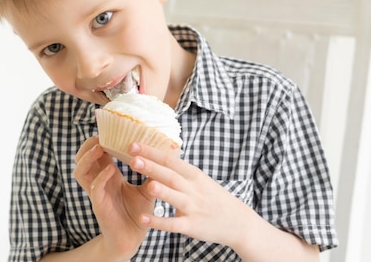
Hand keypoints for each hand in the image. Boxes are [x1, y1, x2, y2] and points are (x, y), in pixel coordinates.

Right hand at [73, 137, 155, 257]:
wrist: (134, 238)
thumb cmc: (139, 213)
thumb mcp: (147, 188)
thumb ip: (151, 172)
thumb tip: (167, 153)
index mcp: (108, 175)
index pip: (97, 153)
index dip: (100, 140)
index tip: (109, 129)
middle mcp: (99, 182)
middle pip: (82, 158)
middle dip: (88, 145)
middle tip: (100, 136)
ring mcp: (97, 193)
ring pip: (80, 171)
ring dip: (88, 158)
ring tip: (100, 147)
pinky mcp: (99, 205)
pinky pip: (94, 188)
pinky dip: (100, 177)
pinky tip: (110, 170)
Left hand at [127, 142, 253, 247]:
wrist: (238, 222)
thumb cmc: (214, 198)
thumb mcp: (200, 179)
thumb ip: (180, 170)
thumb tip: (160, 153)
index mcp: (194, 175)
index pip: (170, 160)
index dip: (152, 152)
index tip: (133, 145)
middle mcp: (193, 189)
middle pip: (171, 175)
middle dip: (152, 167)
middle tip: (132, 159)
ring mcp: (193, 208)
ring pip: (175, 197)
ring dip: (161, 191)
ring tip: (145, 184)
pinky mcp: (192, 226)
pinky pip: (174, 224)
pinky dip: (159, 222)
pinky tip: (143, 219)